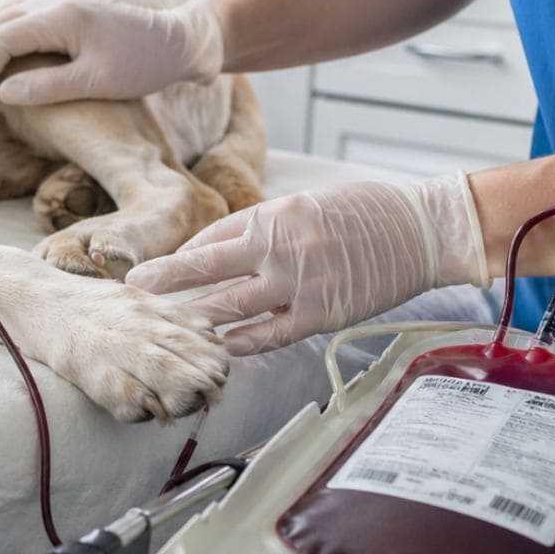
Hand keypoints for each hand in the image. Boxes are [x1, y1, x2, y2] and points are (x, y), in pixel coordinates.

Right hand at [0, 0, 224, 116]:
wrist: (178, 41)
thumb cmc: (143, 63)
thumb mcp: (96, 82)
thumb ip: (47, 86)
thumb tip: (3, 92)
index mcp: (58, 15)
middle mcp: (53, 0)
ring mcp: (59, 0)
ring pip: (4, 21)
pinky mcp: (66, 8)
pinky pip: (21, 21)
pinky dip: (6, 45)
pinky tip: (7, 71)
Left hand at [125, 175, 489, 354]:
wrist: (422, 230)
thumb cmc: (365, 211)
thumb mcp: (307, 203)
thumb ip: (264, 227)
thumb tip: (219, 250)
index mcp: (274, 215)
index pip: (212, 240)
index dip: (183, 258)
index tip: (159, 271)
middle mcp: (280, 248)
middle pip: (207, 270)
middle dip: (166, 283)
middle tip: (132, 292)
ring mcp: (299, 284)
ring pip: (231, 307)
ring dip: (194, 319)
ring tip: (163, 330)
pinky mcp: (322, 314)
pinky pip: (270, 334)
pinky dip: (241, 343)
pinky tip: (218, 350)